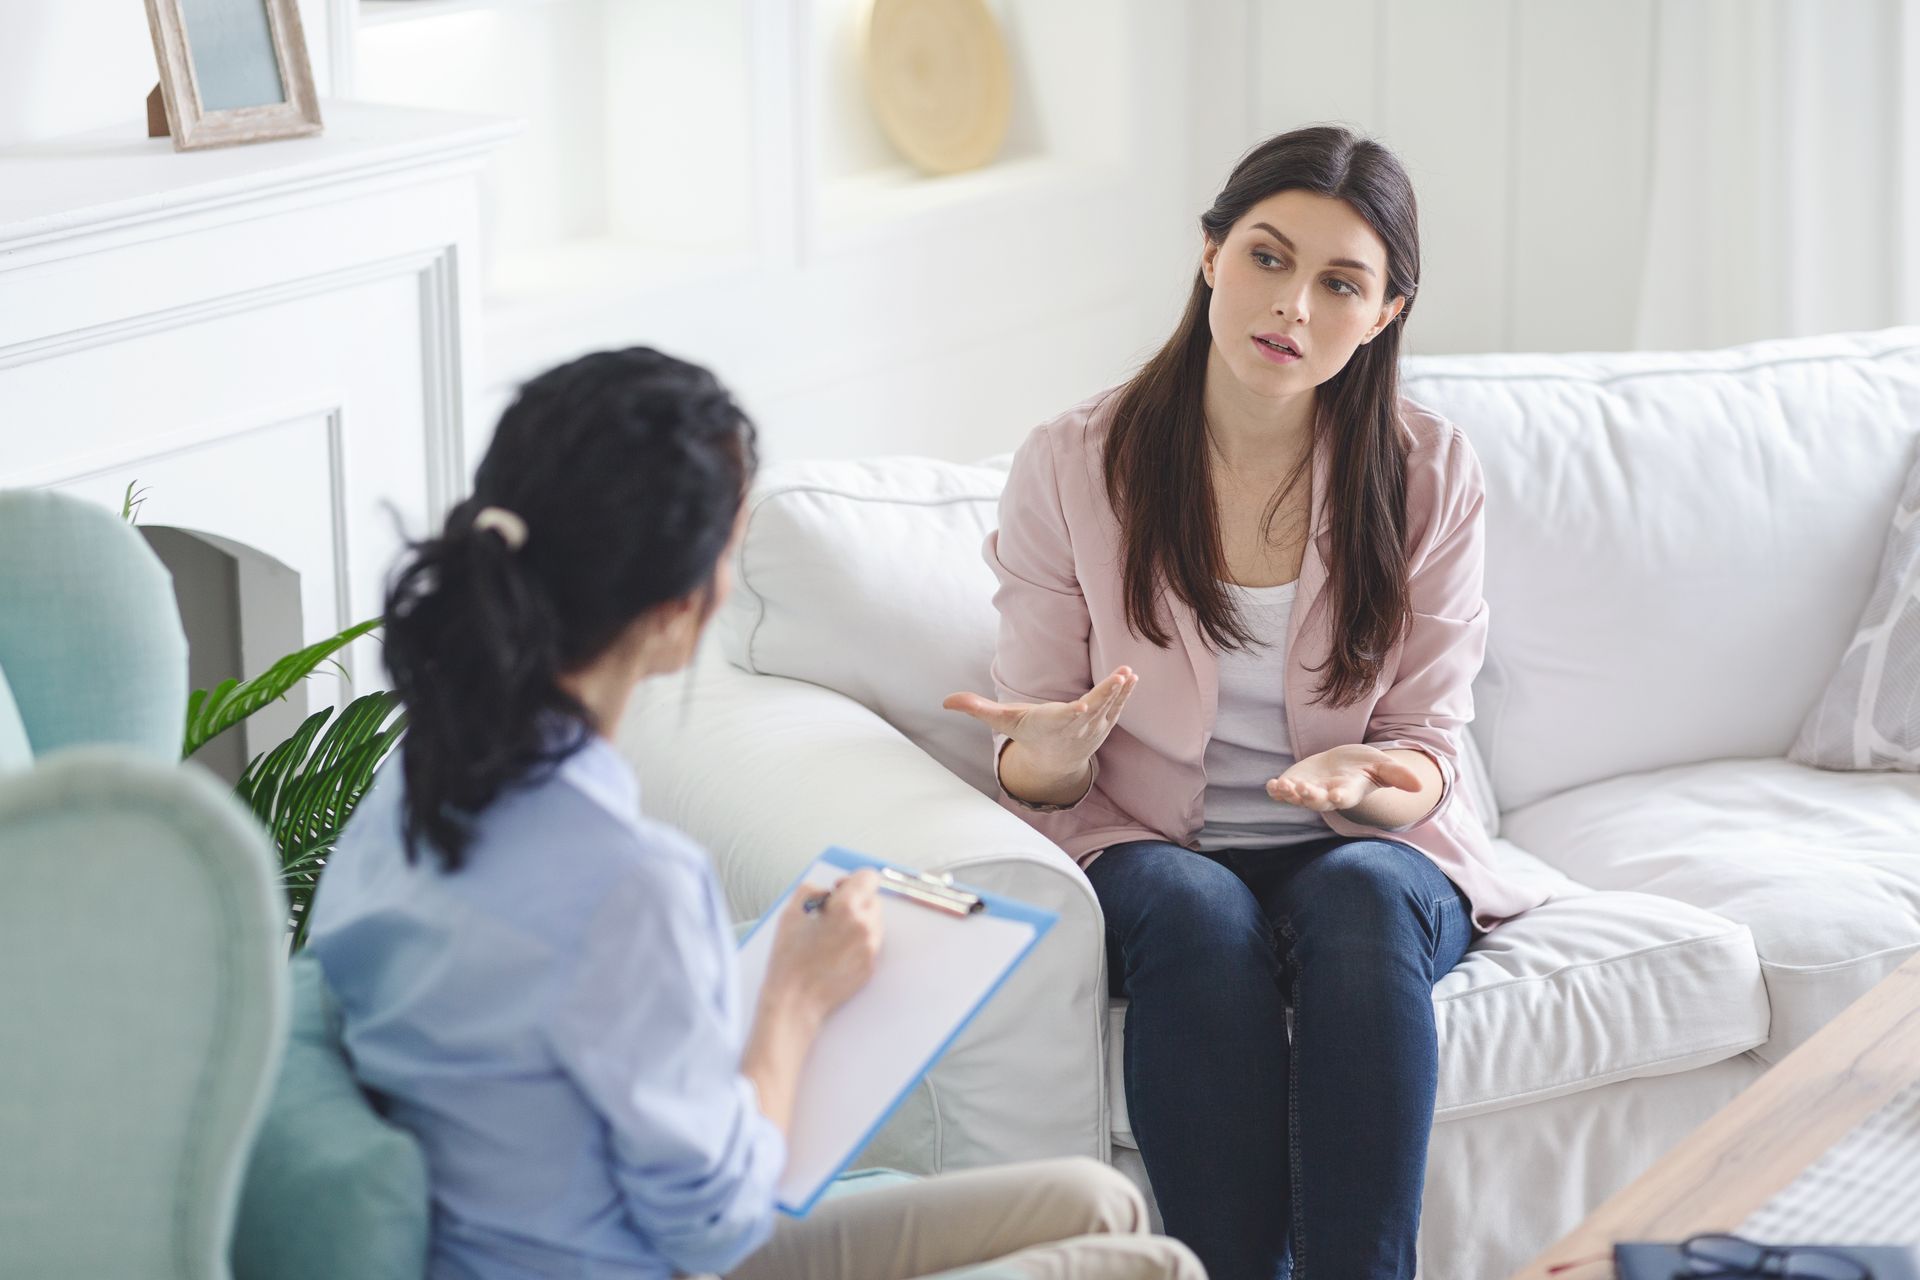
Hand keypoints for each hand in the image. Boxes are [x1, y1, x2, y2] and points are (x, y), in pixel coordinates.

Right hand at [765, 868, 882, 1019]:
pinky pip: (870, 944)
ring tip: (831, 935)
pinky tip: (835, 952)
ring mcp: (871, 949)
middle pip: (872, 899)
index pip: (868, 877)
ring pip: (873, 922)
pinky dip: (857, 942)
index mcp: (847, 908)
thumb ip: (812, 890)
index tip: (840, 887)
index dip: (852, 879)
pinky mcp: (871, 967)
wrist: (795, 1001)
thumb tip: (827, 891)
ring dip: (857, 921)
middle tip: (830, 914)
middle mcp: (865, 927)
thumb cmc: (789, 959)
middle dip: (854, 902)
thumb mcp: (791, 912)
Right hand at [941, 667, 1138, 773]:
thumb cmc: (1028, 734)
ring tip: (1129, 673)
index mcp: (1051, 724)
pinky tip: (1132, 677)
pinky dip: (1125, 694)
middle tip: (1120, 677)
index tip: (1086, 705)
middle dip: (1107, 695)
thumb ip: (977, 709)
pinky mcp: (1103, 724)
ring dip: (1120, 691)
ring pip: (1109, 708)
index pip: (1065, 719)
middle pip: (1094, 710)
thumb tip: (945, 701)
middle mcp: (1076, 727)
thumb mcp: (1002, 721)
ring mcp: (1093, 727)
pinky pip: (1116, 708)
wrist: (1053, 762)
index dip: (1076, 713)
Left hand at [1266, 744, 1421, 812]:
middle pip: (1318, 800)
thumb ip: (1398, 775)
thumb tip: (1421, 786)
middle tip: (1304, 789)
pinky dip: (1276, 790)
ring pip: (1297, 798)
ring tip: (1283, 786)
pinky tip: (1271, 785)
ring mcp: (1309, 791)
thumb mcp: (1383, 766)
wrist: (1344, 764)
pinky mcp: (1295, 784)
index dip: (1340, 796)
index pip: (1344, 797)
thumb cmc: (1366, 766)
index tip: (1336, 795)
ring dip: (1290, 794)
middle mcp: (1327, 795)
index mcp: (1348, 791)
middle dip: (1310, 796)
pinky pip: (1283, 792)